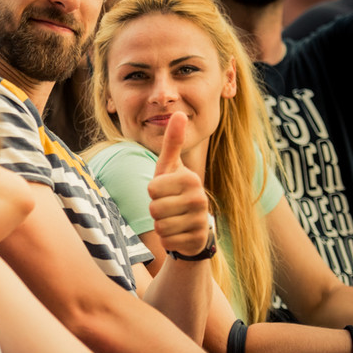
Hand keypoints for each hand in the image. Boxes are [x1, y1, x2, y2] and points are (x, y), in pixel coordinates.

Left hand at [147, 113, 210, 257]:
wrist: (192, 225)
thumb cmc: (174, 191)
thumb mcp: (170, 167)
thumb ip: (173, 141)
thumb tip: (178, 111)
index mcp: (191, 179)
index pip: (152, 188)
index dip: (153, 191)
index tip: (164, 190)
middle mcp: (200, 199)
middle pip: (154, 208)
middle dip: (155, 210)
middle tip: (167, 207)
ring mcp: (200, 221)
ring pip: (160, 226)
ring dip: (160, 225)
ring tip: (172, 219)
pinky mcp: (197, 240)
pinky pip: (167, 241)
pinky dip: (168, 239)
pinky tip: (177, 232)